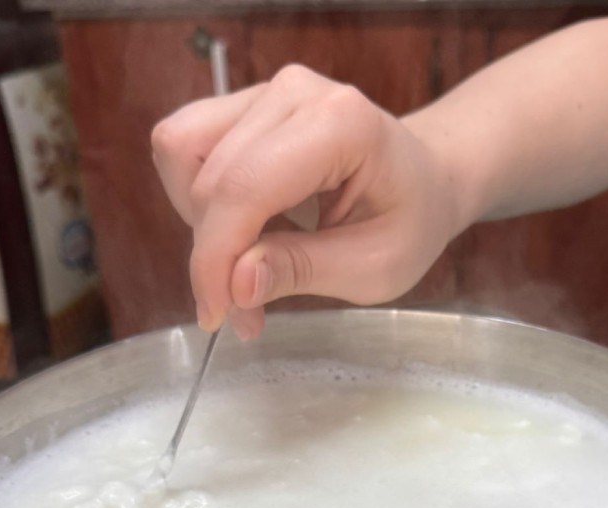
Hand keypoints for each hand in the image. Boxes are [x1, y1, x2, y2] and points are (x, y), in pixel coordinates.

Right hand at [151, 65, 459, 338]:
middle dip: (213, 256)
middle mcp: (295, 93)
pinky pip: (185, 149)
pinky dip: (198, 202)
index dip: (215, 259)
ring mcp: (265, 93)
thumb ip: (302, 271)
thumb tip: (235, 285)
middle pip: (208, 179)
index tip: (216, 314)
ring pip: (182, 156)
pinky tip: (238, 230)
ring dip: (200, 226)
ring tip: (245, 263)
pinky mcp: (245, 106)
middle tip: (242, 308)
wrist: (425, 181)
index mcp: (340, 125)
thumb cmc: (410, 221)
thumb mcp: (375, 268)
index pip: (244, 188)